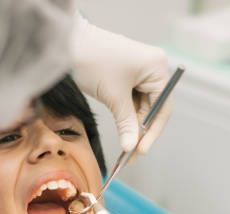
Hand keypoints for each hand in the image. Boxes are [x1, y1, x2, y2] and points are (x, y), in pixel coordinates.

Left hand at [71, 14, 171, 155]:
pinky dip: (126, 116)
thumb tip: (130, 147)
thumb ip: (126, 123)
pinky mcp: (126, 75)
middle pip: (153, 108)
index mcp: (157, 67)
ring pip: (141, 106)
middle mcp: (153, 68)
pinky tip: (123, 132)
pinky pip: (130, 100)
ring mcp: (139, 71)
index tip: (141, 151)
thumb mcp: (113, 97)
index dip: (152, 132)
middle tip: (131, 154)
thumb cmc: (93, 62)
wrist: (67, 44)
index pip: (162, 107)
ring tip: (126, 147)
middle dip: (142, 131)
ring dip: (133, 126)